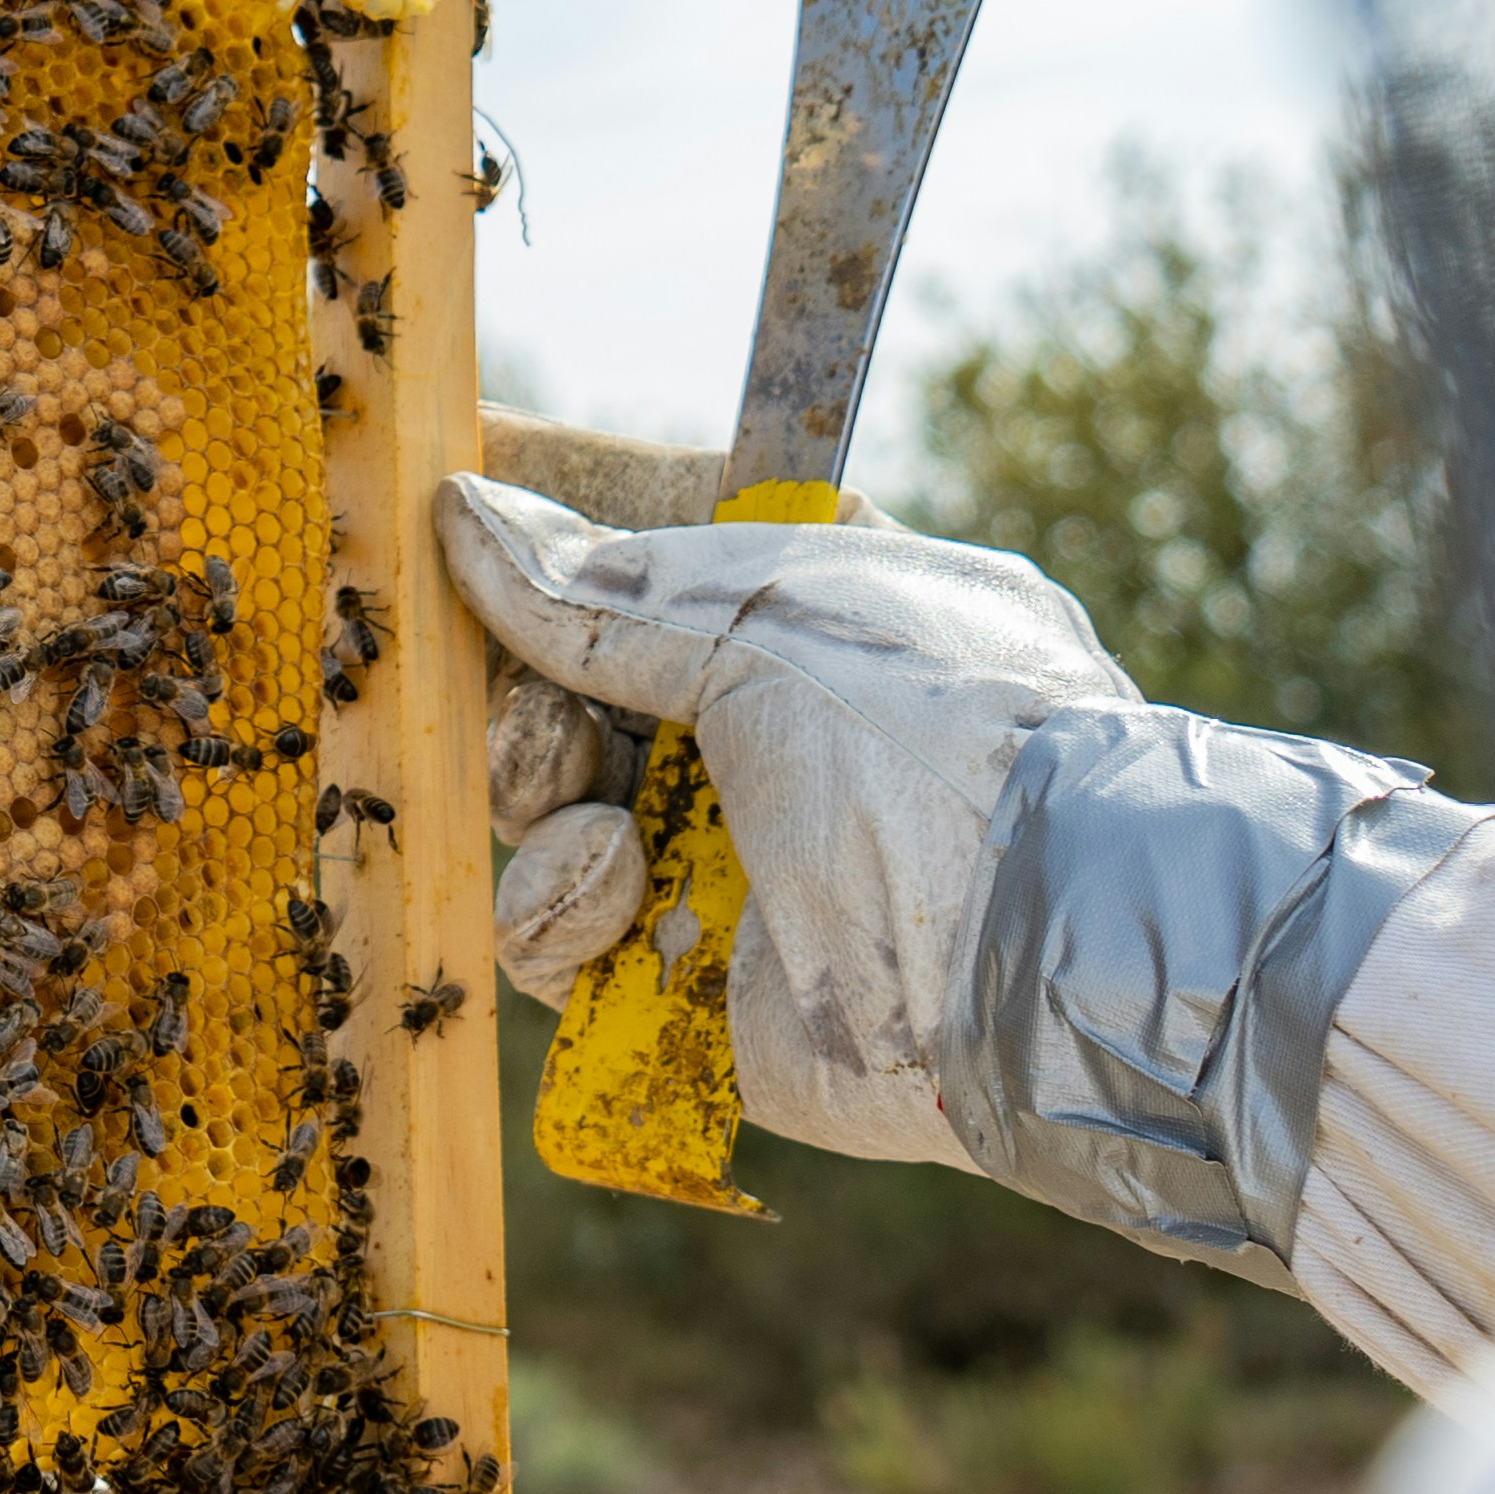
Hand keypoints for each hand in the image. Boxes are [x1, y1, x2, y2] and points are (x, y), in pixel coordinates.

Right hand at [435, 476, 1134, 1167]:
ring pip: (546, 808)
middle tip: (542, 717)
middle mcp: (775, 727)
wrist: (1033, 954)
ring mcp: (733, 857)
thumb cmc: (931, 742)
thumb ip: (605, 588)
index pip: (652, 550)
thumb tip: (468, 512)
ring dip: (540, 801)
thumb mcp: (766, 617)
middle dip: (527, 695)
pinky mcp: (693, 983)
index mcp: (820, 604)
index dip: (556, 539)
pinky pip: (558, 935)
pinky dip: (556, 909)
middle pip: (569, 686)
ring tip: (599, 827)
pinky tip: (609, 891)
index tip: (461, 511)